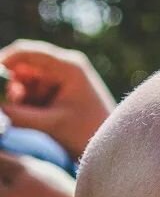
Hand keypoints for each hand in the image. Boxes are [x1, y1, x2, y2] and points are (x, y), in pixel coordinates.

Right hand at [0, 40, 116, 157]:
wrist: (112, 145)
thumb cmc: (87, 132)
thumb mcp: (50, 123)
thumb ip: (17, 114)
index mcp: (69, 66)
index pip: (27, 52)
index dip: (4, 60)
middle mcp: (64, 67)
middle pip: (22, 66)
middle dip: (11, 85)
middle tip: (16, 103)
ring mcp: (60, 78)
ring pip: (23, 80)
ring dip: (20, 97)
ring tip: (37, 116)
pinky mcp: (56, 90)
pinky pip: (30, 91)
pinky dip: (26, 103)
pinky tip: (39, 117)